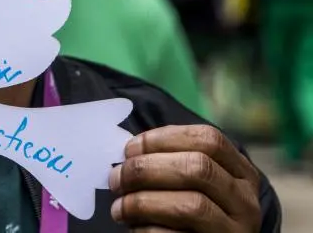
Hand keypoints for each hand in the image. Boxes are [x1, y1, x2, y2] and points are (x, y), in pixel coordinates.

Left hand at [109, 125, 261, 231]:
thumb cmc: (191, 211)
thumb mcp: (196, 183)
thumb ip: (173, 161)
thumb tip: (130, 151)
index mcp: (241, 173)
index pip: (209, 139)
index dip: (163, 138)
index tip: (130, 149)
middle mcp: (246, 201)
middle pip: (198, 168)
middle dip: (147, 169)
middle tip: (116, 179)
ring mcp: (235, 231)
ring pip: (191, 205)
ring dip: (143, 202)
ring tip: (119, 207)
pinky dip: (148, 229)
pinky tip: (133, 227)